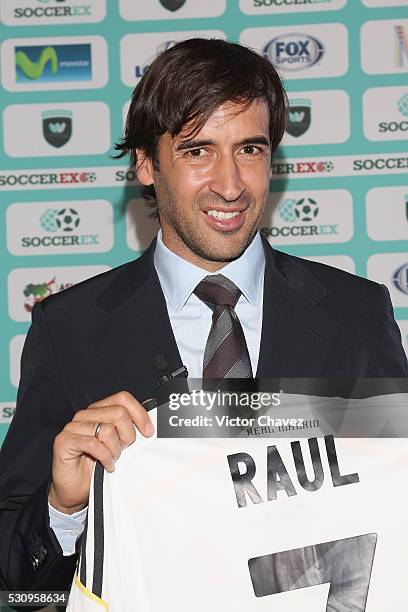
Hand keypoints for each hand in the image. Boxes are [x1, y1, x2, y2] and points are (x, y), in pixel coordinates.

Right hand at [48, 391, 153, 513]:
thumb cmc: (97, 466)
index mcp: (99, 410)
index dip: (139, 414)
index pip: (123, 399)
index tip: (148, 432)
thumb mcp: (119, 444)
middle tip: (123, 450)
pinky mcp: (64, 441)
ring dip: (115, 450)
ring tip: (111, 459)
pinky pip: (93, 444)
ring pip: (107, 430)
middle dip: (128, 435)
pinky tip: (106, 465)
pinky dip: (105, 457)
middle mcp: (85, 415)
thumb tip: (150, 423)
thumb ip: (129, 430)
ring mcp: (73, 426)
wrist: (74, 489)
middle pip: (118, 413)